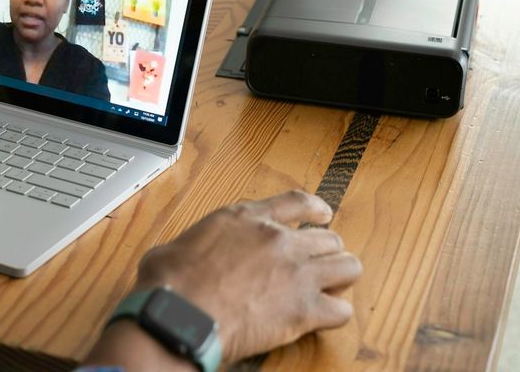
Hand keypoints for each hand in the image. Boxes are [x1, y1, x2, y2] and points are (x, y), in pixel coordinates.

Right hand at [85, 190, 360, 366]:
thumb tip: (187, 256)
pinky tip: (323, 318)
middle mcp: (277, 239)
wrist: (180, 313)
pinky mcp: (304, 310)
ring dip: (339, 277)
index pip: (295, 202)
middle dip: (325, 252)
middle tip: (318, 265)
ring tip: (330, 288)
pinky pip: (342, 310)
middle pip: (328, 237)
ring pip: (347, 267)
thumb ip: (199, 244)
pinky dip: (335, 314)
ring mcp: (296, 273)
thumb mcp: (180, 244)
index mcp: (245, 218)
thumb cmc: (171, 282)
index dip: (316, 208)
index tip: (323, 215)